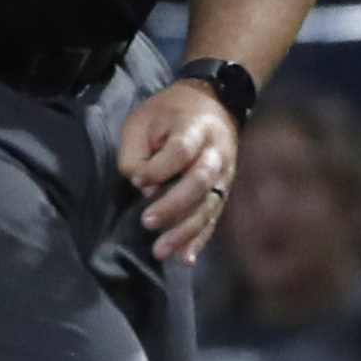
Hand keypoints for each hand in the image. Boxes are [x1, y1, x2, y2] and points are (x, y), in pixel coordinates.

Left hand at [117, 80, 236, 265]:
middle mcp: (216, 153)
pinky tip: (186, 258)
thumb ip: (137, 151)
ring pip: (208, 205)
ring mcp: (223, 174)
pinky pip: (213, 217)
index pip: (181, 152)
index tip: (138, 179)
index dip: (159, 168)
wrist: (213, 102)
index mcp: (195, 129)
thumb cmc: (168, 112)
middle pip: (199, 182)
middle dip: (173, 205)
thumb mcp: (143, 119)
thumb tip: (143, 187)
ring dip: (185, 231)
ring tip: (161, 251)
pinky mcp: (223, 190)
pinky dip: (200, 238)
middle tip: (147, 222)